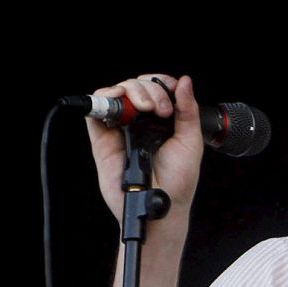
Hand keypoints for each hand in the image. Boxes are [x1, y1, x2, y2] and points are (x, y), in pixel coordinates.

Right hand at [86, 73, 204, 221]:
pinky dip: (106, 98)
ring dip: (132, 90)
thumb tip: (185, 82)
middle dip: (150, 89)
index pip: (157, 88)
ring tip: (147, 108)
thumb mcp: (191, 142)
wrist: (161, 204)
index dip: (162, 83)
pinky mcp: (102, 136)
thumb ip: (188, 111)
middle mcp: (140, 122)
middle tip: (161, 110)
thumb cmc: (177, 181)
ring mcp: (121, 127)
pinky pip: (97, 109)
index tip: (172, 91)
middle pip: (136, 86)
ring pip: (117, 92)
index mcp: (162, 121)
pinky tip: (122, 105)